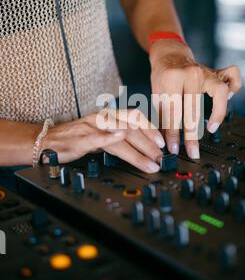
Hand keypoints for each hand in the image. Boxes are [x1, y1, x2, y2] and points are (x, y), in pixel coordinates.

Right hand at [44, 110, 164, 172]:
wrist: (45, 141)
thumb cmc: (74, 138)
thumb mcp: (100, 134)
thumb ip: (119, 138)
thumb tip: (142, 146)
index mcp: (107, 117)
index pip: (134, 117)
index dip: (150, 129)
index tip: (163, 142)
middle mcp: (101, 119)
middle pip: (131, 129)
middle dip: (149, 145)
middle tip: (161, 158)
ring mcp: (90, 129)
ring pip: (118, 135)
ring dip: (137, 150)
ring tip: (150, 162)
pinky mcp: (79, 140)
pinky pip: (95, 137)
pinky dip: (108, 137)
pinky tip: (119, 139)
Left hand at [150, 40, 241, 158]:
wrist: (170, 53)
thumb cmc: (163, 75)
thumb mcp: (156, 95)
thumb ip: (162, 117)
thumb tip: (166, 142)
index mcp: (171, 78)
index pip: (173, 111)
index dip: (173, 133)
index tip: (173, 148)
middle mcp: (191, 73)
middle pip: (194, 108)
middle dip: (192, 134)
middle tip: (193, 151)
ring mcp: (206, 71)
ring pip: (219, 93)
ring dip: (217, 114)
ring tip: (211, 128)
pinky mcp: (217, 71)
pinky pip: (234, 78)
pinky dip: (235, 88)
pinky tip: (228, 100)